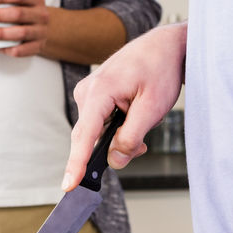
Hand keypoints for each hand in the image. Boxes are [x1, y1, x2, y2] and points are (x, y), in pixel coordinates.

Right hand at [62, 22, 187, 190]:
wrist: (164, 47)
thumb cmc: (160, 69)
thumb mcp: (152, 108)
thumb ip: (132, 137)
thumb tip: (115, 161)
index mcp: (100, 90)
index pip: (84, 135)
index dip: (76, 163)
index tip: (68, 185)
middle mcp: (87, 91)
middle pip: (90, 137)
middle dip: (114, 147)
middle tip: (140, 146)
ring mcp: (88, 93)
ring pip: (98, 132)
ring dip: (120, 136)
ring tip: (144, 121)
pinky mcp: (94, 96)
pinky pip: (100, 123)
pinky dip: (117, 128)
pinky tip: (135, 117)